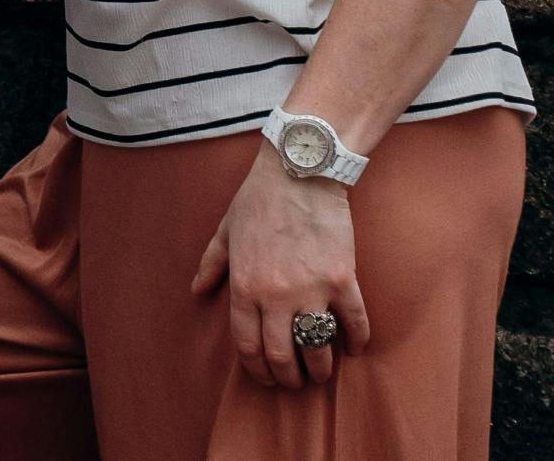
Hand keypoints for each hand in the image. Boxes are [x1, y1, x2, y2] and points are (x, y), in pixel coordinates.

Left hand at [192, 148, 372, 391]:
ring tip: (322, 372)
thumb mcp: (225, 232)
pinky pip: (354, 323)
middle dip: (289, 377)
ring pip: (317, 348)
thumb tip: (197, 290)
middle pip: (282, 356)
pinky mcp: (343, 280)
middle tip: (296, 382)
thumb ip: (212, 265)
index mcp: (245, 287)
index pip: (248, 346)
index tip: (267, 378)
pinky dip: (356, 341)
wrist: (299, 173)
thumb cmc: (258, 200)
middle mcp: (276, 296)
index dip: (258, 369)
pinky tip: (354, 348)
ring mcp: (311, 290)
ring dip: (321, 368)